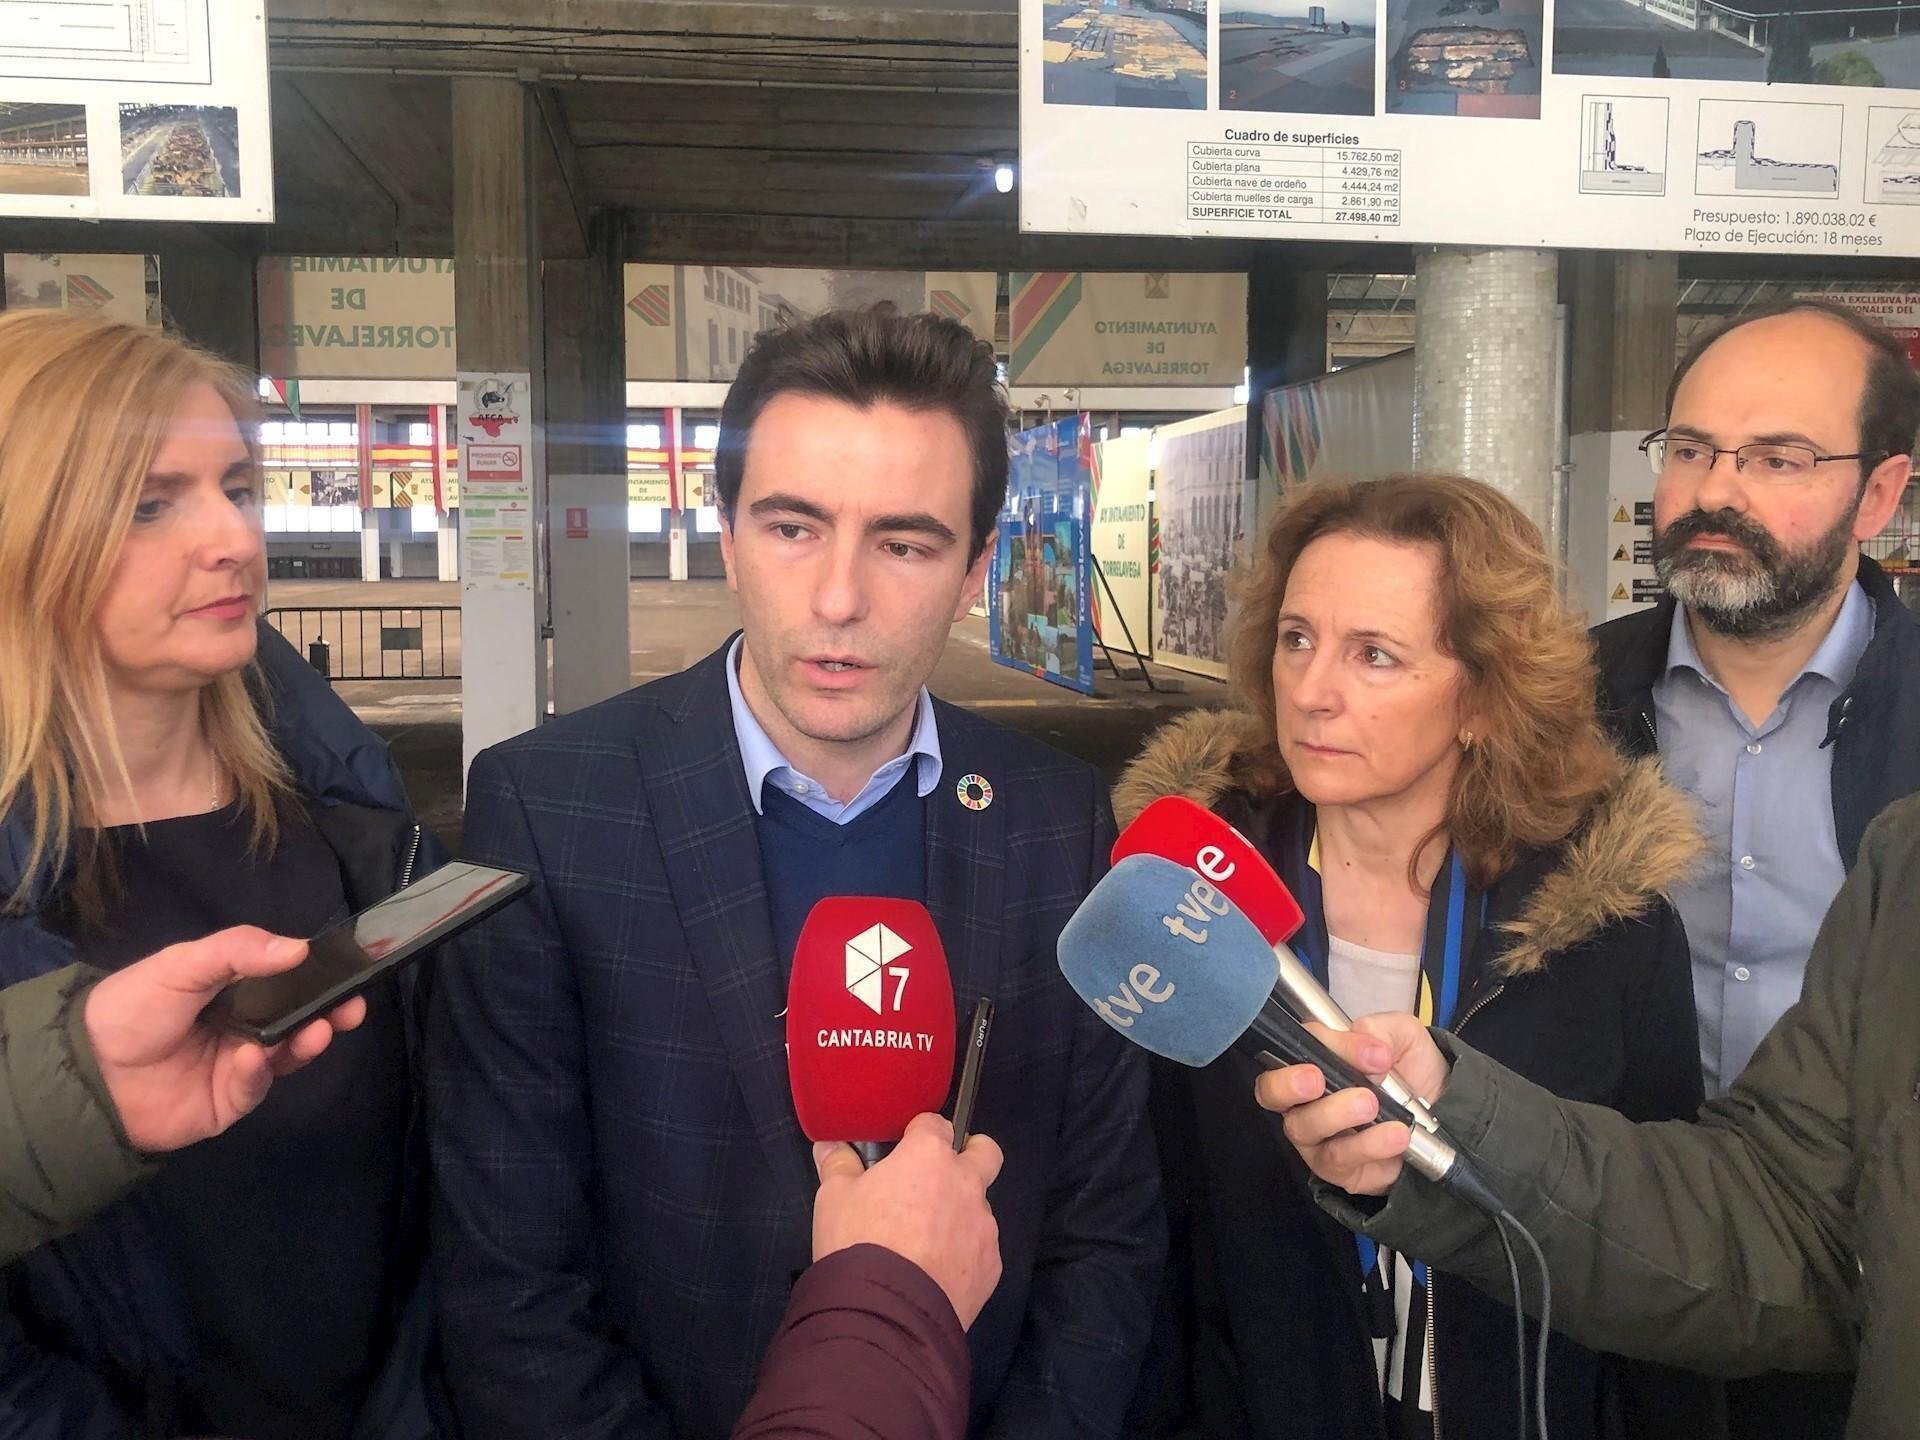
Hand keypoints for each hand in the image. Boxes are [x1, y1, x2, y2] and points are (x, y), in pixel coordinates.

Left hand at [83, 926, 366, 1152]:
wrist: (86, 1070)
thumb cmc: (133, 1006)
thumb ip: (238, 951)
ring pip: (287, 1054)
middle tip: (352, 1007)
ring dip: (306, 1041)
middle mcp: (245, 1026)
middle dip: (329, 1012)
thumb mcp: (182, 965)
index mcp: (235, 990)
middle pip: (299, 1019)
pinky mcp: (229, 1101)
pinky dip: (260, 1072)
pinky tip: (253, 1056)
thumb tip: (300, 948)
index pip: (288, 981)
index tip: (349, 971)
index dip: (319, 977)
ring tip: (318, 1030)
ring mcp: (239, 1065)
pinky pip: (256, 1086)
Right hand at [811, 1113, 1004, 1328]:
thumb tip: (830, 1145)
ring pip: (980, 1206)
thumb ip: (838, 1165)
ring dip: (960, 1213)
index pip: (935, 1123)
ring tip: (924, 1241)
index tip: (906, 1146)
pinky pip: (981, 1248)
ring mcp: (983, 1226)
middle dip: (971, 1154)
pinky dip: (963, 1253)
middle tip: (941, 1174)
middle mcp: (965, 1183)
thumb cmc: (858, 1244)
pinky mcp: (990, 1265)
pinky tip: (934, 1272)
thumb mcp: (833, 1199)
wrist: (886, 1314)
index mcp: (928, 1156)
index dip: (919, 1133)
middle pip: (985, 1152)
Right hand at [1252, 1014, 1448, 1196]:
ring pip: (1303, 1125)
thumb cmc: (1409, 1073)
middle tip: (1317, 1079)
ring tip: (1371, 1105)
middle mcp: (1304, 1097)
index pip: (1298, 1045)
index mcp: (1313, 1058)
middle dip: (1289, 1083)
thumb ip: (1384, 1030)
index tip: (1369, 1051)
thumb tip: (1366, 1038)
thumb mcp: (1404, 1037)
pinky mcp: (1334, 1166)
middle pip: (1271, 1091)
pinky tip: (1395, 1134)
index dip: (1324, 1044)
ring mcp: (1316, 1134)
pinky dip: (1368, 1144)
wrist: (1439, 1117)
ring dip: (1336, 1113)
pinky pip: (1339, 1156)